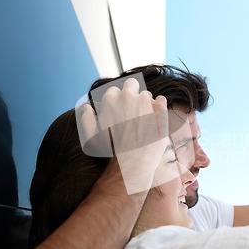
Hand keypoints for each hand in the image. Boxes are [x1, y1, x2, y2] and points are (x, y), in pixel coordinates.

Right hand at [77, 78, 168, 193]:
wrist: (133, 163)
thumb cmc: (111, 152)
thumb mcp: (90, 137)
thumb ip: (86, 119)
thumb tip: (86, 107)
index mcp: (111, 99)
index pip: (115, 90)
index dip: (118, 101)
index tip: (121, 112)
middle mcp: (128, 96)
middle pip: (132, 85)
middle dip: (133, 94)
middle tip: (134, 112)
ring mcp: (145, 101)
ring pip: (147, 95)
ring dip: (146, 104)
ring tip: (144, 122)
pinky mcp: (160, 109)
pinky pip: (161, 100)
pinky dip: (159, 107)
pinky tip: (155, 120)